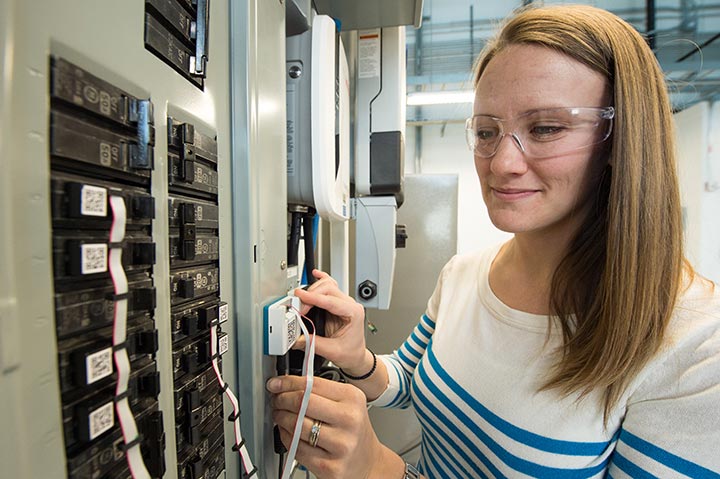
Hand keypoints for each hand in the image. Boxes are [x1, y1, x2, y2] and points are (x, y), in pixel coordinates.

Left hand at [267, 375, 401, 478]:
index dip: (288, 382)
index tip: (276, 383)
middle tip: (276, 400)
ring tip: (281, 416)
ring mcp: (340, 444)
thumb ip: (319, 391)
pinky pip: (297, 448)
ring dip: (281, 418)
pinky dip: (286, 438)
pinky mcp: (330, 466)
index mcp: (353, 399)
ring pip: (296, 426)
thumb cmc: (353, 429)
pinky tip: (289, 433)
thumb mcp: (346, 402)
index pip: (312, 384)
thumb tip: (285, 384)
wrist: (367, 461)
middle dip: (281, 399)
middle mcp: (349, 420)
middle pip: (302, 402)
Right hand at [293, 270, 366, 370]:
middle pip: (328, 289)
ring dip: (313, 290)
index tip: (301, 296)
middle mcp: (349, 304)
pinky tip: (315, 274)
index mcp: (353, 313)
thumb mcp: (332, 351)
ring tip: (301, 299)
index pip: (331, 301)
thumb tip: (297, 338)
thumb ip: (314, 343)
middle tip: (298, 308)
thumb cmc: (351, 353)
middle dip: (311, 296)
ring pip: (328, 285)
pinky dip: (322, 279)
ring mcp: (343, 302)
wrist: (356, 356)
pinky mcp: (336, 303)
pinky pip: (330, 285)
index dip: (313, 298)